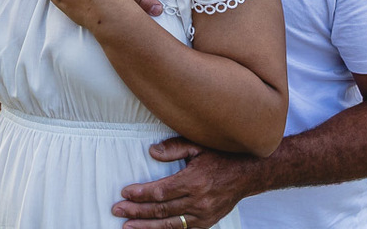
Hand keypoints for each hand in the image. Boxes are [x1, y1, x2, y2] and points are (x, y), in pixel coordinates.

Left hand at [112, 138, 256, 228]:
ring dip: (146, 226)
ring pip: (169, 224)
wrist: (248, 174)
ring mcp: (204, 215)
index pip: (161, 192)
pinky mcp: (207, 222)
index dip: (141, 194)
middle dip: (136, 211)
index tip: (125, 193)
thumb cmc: (222, 156)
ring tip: (127, 226)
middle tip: (117, 210)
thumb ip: (174, 148)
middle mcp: (199, 201)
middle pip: (161, 210)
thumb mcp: (199, 145)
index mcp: (195, 181)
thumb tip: (152, 152)